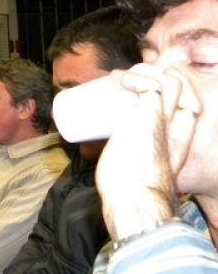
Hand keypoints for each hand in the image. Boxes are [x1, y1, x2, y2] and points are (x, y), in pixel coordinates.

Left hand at [97, 65, 201, 240]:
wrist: (134, 201)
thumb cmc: (126, 195)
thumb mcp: (128, 174)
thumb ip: (118, 165)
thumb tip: (90, 154)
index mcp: (176, 145)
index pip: (184, 112)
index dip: (165, 97)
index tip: (131, 92)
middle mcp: (176, 130)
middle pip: (178, 92)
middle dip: (153, 77)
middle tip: (120, 82)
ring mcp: (166, 122)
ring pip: (170, 82)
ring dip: (145, 73)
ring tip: (118, 78)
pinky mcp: (153, 116)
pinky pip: (154, 85)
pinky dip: (136, 77)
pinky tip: (119, 80)